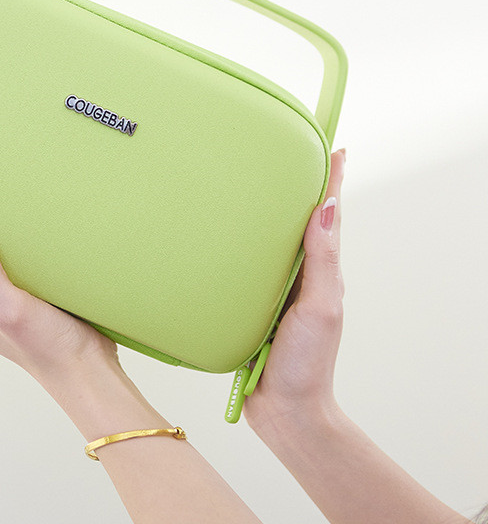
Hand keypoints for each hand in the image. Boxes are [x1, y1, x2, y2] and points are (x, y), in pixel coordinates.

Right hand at [243, 147, 345, 432]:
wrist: (283, 409)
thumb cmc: (308, 363)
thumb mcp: (321, 307)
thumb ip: (323, 260)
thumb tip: (328, 208)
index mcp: (320, 272)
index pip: (328, 217)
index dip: (332, 182)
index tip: (335, 149)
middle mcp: (299, 276)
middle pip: (299, 223)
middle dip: (298, 189)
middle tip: (289, 156)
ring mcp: (275, 291)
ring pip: (269, 244)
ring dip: (264, 216)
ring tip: (253, 186)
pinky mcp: (251, 305)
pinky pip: (245, 270)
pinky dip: (238, 249)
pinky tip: (224, 240)